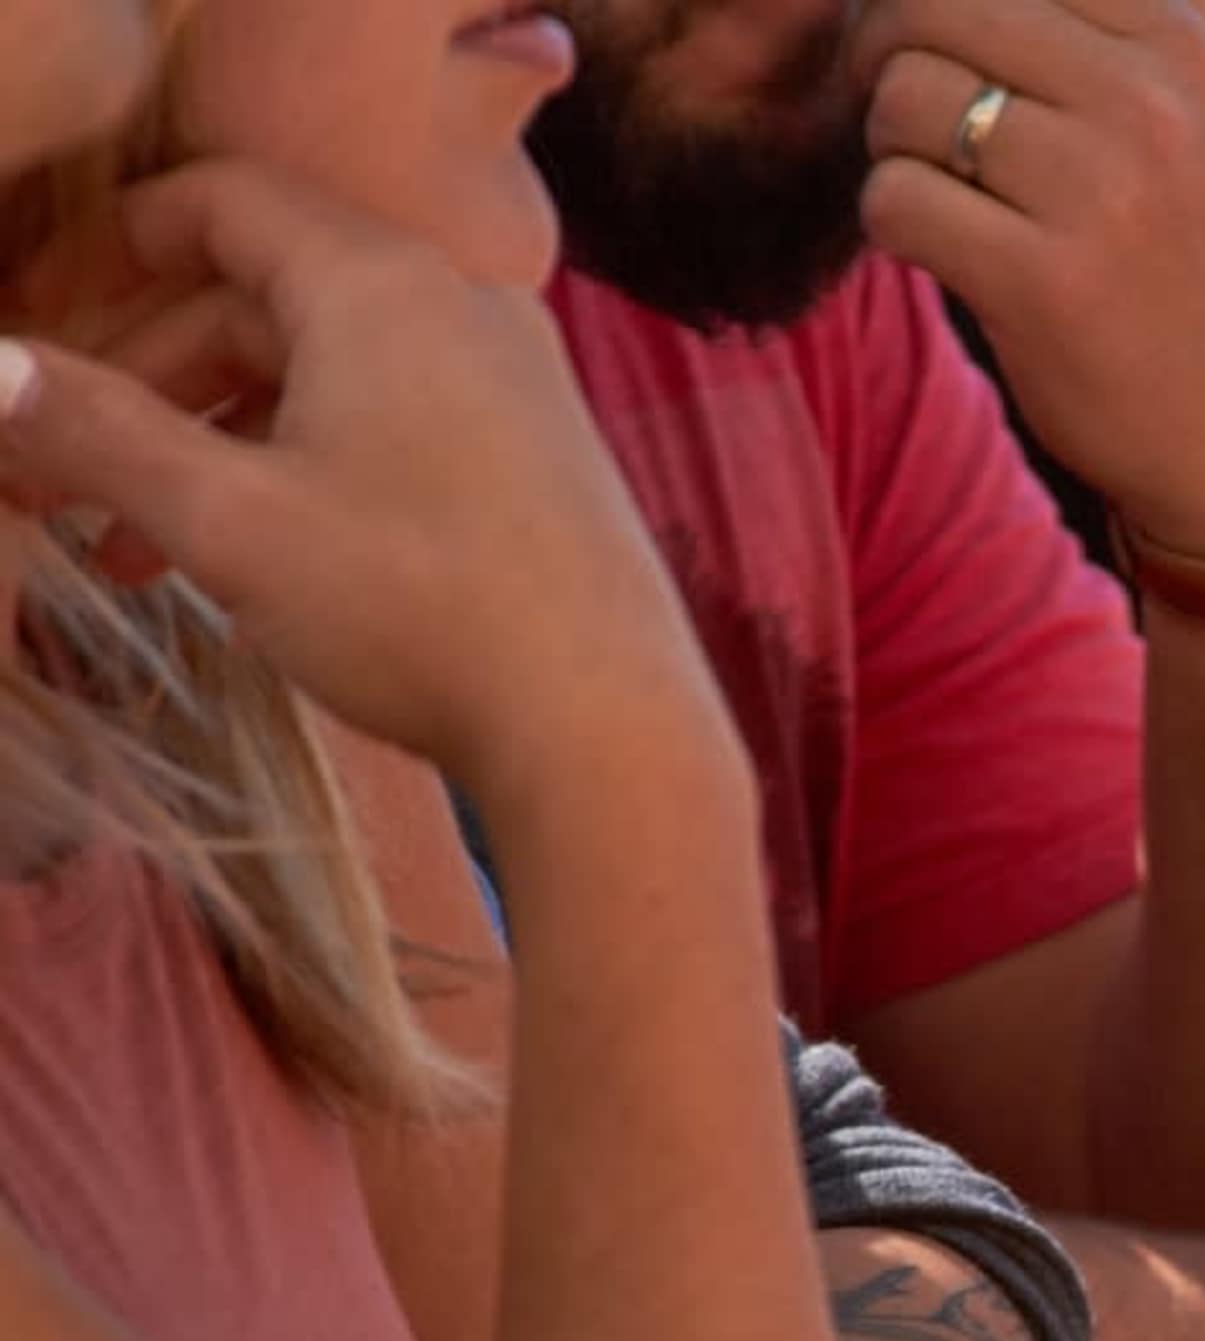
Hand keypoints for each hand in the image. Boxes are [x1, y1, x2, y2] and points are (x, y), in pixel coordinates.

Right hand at [0, 164, 726, 801]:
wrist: (609, 735)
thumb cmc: (421, 611)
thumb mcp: (229, 519)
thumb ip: (98, 433)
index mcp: (382, 284)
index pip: (224, 203)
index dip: (118, 245)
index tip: (44, 314)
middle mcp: (463, 310)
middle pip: (263, 299)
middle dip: (145, 381)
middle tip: (54, 476)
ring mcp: (517, 387)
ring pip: (325, 378)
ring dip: (213, 446)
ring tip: (123, 554)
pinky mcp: (544, 467)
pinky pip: (395, 430)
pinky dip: (303, 472)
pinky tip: (247, 568)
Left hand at [852, 0, 1204, 558]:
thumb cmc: (1201, 262)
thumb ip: (1141, 8)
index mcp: (1188, 36)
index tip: (931, 45)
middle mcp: (1155, 97)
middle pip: (934, 2)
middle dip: (881, 50)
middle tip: (896, 113)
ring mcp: (1103, 189)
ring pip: (903, 96)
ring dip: (888, 146)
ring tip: (937, 189)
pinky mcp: (1047, 282)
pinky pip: (895, 199)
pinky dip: (890, 224)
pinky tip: (941, 249)